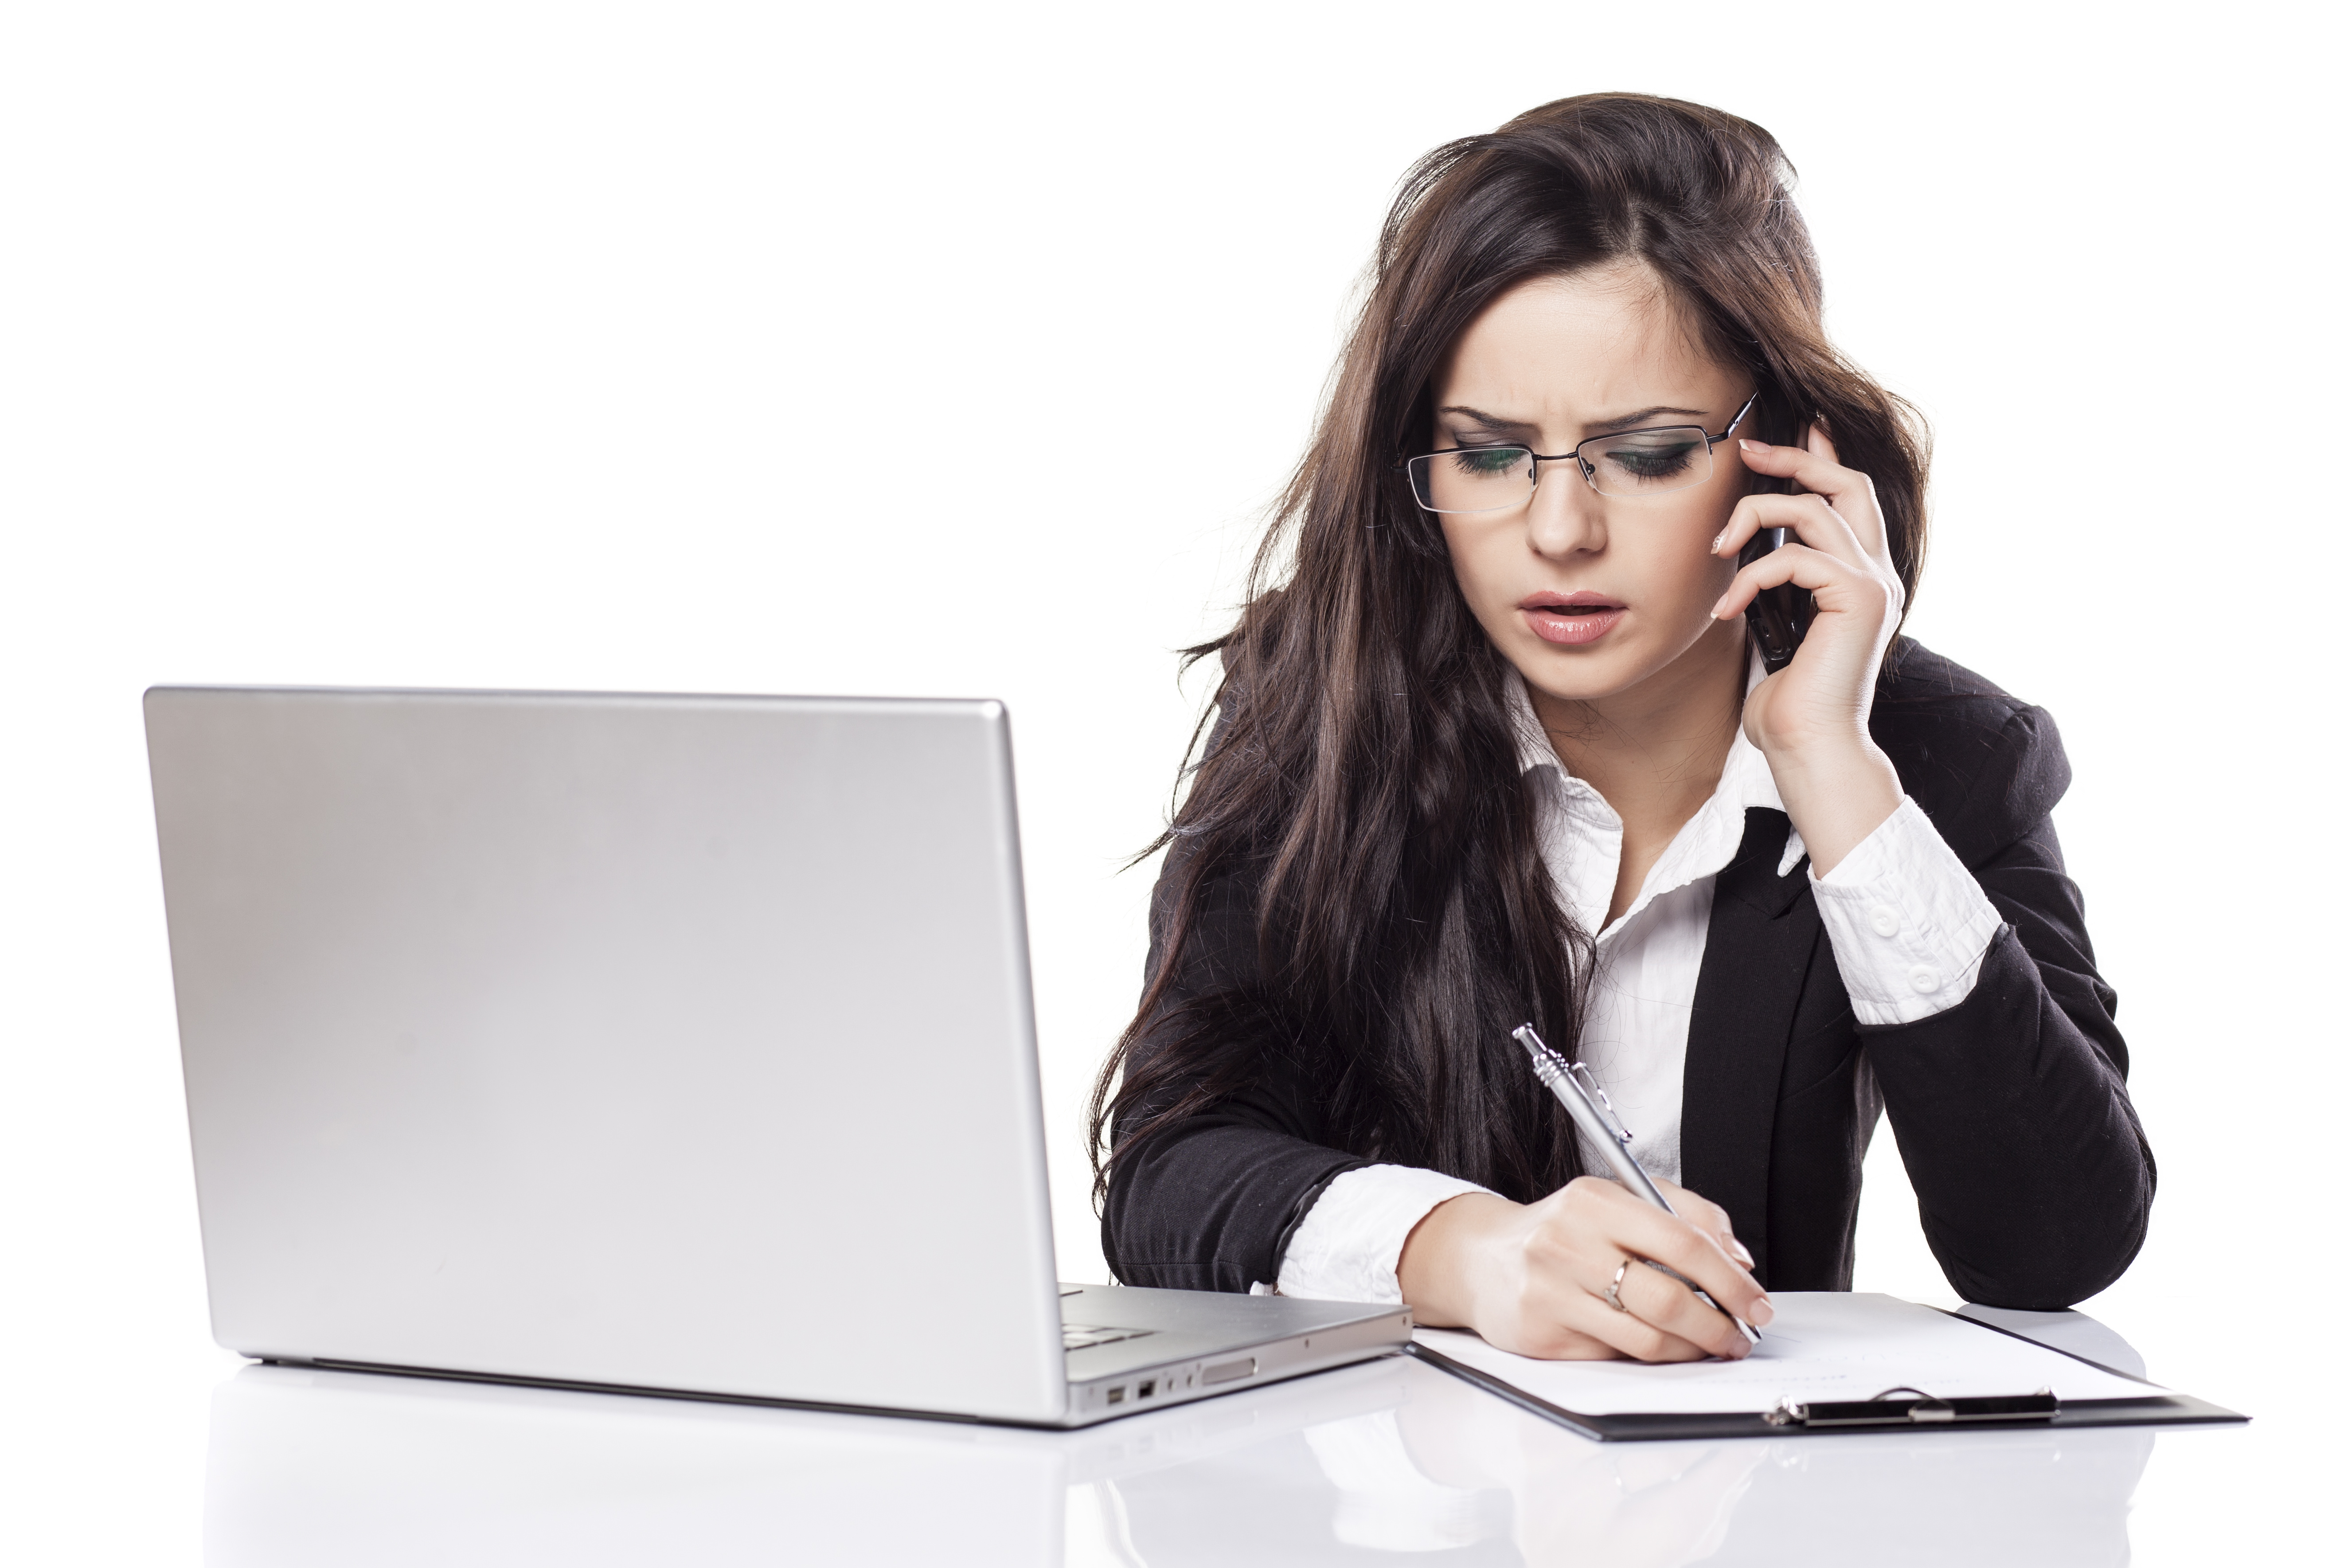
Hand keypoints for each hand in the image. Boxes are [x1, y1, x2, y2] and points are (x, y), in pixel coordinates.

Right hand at [1396, 1177, 1770, 1361]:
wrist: (1483, 1260)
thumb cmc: (1563, 1230)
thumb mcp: (1619, 1199)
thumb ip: (1686, 1214)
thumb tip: (1739, 1259)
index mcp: (1593, 1201)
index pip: (1682, 1241)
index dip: (1730, 1279)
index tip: (1756, 1302)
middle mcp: (1568, 1244)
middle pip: (1668, 1298)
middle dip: (1719, 1324)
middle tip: (1740, 1334)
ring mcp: (1552, 1293)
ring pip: (1647, 1339)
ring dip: (1693, 1349)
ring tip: (1709, 1345)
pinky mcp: (1544, 1337)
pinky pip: (1617, 1358)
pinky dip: (1654, 1359)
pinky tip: (1664, 1349)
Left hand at [1707, 427, 1904, 874]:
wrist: (1808, 748)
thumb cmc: (1786, 702)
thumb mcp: (1776, 626)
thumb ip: (1776, 584)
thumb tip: (1744, 550)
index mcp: (1863, 578)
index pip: (1851, 498)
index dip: (1823, 456)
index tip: (1791, 430)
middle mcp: (1878, 574)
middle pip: (1848, 483)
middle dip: (1796, 458)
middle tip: (1747, 449)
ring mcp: (1874, 585)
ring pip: (1815, 510)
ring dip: (1755, 517)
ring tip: (1716, 548)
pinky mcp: (1859, 600)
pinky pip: (1795, 557)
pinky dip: (1752, 576)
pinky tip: (1727, 609)